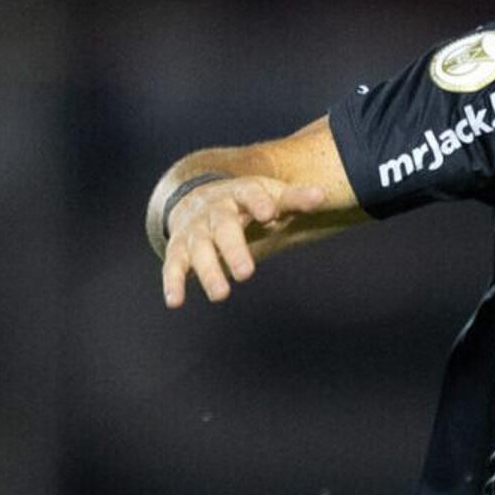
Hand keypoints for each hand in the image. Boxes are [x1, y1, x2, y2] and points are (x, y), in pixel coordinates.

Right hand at [156, 174, 302, 306]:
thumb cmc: (245, 200)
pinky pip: (173, 265)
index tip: (270, 213)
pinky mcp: (178, 248)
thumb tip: (321, 196)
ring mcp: (194, 230)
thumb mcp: (269, 194)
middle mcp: (213, 210)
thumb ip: (294, 199)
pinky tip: (175, 301)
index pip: (248, 193)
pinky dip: (173, 283)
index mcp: (238, 192)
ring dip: (208, 271)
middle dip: (233, 249)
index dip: (258, 202)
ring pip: (199, 249)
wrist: (197, 195)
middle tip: (246, 274)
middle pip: (223, 227)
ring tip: (220, 295)